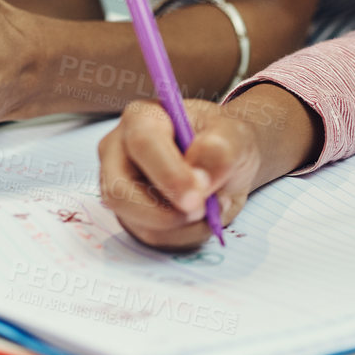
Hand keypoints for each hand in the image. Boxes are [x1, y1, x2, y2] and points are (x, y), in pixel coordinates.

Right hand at [98, 98, 262, 249]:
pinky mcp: (131, 215)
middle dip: (165, 212)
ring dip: (182, 225)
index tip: (197, 197)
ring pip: (136, 221)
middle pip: (119, 191)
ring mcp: (120, 186)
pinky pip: (152, 236)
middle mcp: (120, 151)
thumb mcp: (235, 136)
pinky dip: (185, 235)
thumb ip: (220, 151)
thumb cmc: (224, 140)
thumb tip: (199, 179)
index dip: (169, 174)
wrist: (228, 161)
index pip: (143, 144)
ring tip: (213, 205)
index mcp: (142, 118)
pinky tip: (204, 217)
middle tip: (203, 211)